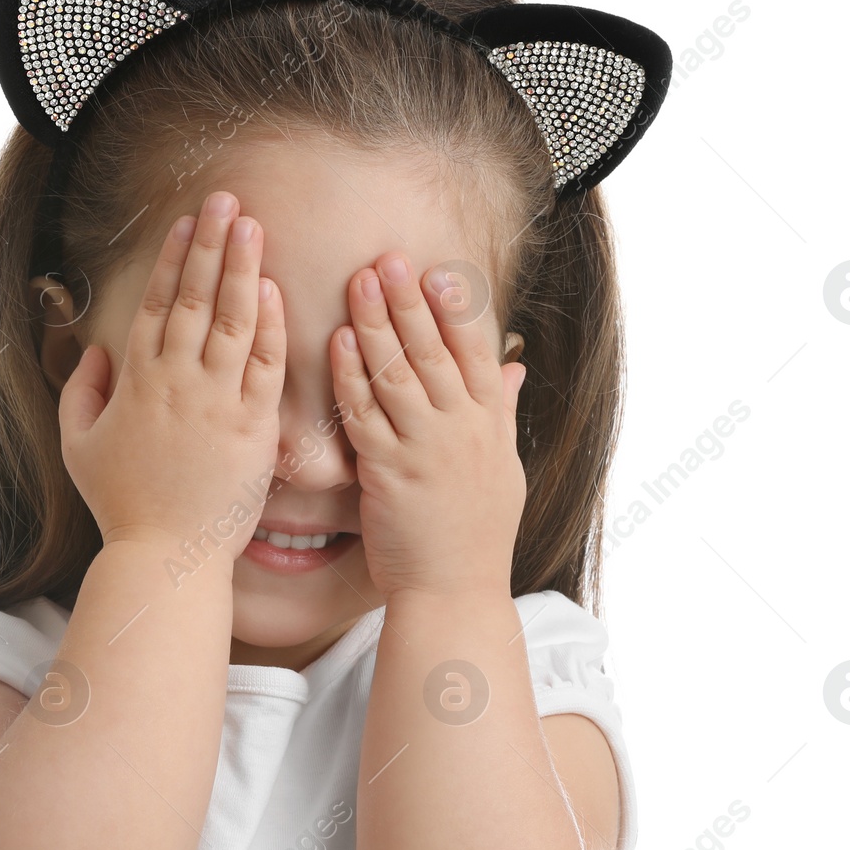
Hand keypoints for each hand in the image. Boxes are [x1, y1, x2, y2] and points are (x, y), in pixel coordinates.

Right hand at [59, 191, 285, 568]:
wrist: (163, 554)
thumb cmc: (121, 504)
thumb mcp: (79, 445)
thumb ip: (82, 393)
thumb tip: (96, 353)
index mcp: (136, 380)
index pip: (159, 303)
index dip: (175, 257)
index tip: (188, 220)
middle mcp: (176, 381)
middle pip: (196, 297)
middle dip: (212, 243)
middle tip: (227, 198)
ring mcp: (216, 402)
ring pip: (231, 320)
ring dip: (243, 268)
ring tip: (254, 225)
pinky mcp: (252, 428)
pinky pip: (263, 366)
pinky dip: (268, 326)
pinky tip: (273, 289)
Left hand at [329, 253, 525, 599]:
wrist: (455, 592)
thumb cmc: (475, 534)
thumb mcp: (503, 468)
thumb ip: (500, 411)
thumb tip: (511, 367)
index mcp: (489, 424)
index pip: (475, 351)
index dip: (456, 307)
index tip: (437, 268)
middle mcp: (462, 429)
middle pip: (435, 351)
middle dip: (410, 300)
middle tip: (388, 257)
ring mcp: (426, 449)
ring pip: (399, 373)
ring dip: (377, 323)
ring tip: (359, 281)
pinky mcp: (390, 473)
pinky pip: (366, 414)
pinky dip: (352, 375)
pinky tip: (338, 341)